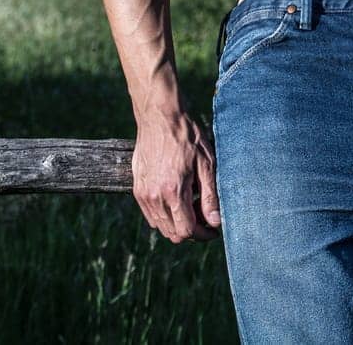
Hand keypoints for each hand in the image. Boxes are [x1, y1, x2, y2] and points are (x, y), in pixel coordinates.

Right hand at [130, 108, 221, 242]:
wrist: (160, 117)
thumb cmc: (187, 136)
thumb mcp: (206, 163)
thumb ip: (210, 196)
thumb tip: (215, 222)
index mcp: (173, 191)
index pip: (186, 231)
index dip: (202, 234)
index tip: (213, 228)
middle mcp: (154, 196)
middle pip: (173, 233)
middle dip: (191, 229)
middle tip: (204, 215)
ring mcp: (143, 194)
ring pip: (161, 227)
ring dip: (177, 223)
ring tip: (192, 205)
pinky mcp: (137, 189)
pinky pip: (151, 215)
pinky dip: (165, 215)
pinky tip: (177, 199)